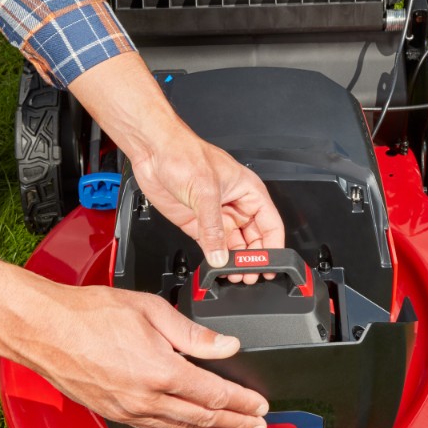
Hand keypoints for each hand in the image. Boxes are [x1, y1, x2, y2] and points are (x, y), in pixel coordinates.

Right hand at [0, 246, 269, 427]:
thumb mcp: (150, 310)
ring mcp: (130, 411)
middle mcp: (147, 399)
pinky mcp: (116, 415)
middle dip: (235, 425)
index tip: (260, 405)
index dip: (243, 402)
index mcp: (160, 371)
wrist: (43, 330)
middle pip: (204, 419)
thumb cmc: (88, 315)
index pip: (215, 395)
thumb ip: (192, 333)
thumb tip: (226, 346)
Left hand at [67, 52, 284, 282]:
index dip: (273, 247)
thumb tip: (221, 256)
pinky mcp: (197, 223)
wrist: (153, 150)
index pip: (270, 225)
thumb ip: (214, 228)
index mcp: (249, 191)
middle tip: (248, 276)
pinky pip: (211, 245)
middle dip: (253, 259)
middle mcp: (235, 205)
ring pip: (232, 246)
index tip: (272, 265)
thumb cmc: (184, 153)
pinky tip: (216, 268)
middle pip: (253, 239)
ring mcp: (216, 215)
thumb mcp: (205, 191)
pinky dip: (214, 258)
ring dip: (233, 262)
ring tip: (233, 276)